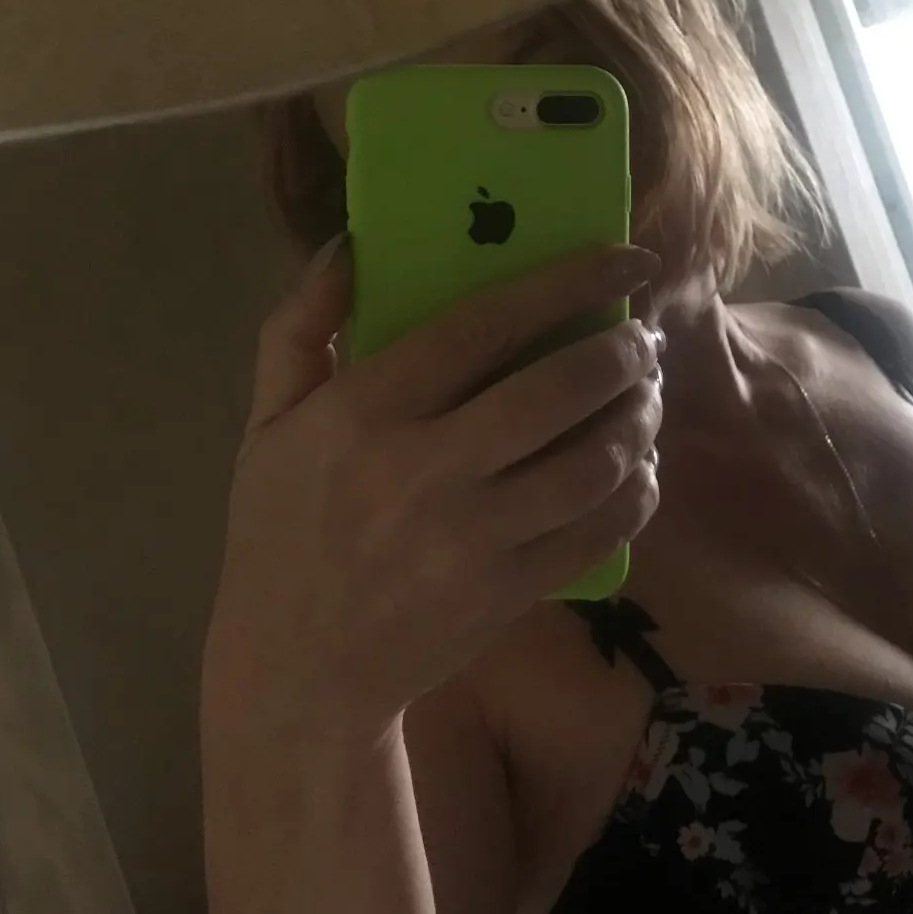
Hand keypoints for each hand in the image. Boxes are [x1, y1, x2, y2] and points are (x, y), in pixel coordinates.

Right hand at [203, 238, 662, 750]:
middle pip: (558, 390)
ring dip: (639, 418)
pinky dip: (636, 491)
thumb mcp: (266, 424)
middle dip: (623, 353)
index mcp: (364, 411)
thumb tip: (351, 240)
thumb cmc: (280, 531)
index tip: (627, 259)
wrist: (295, 673)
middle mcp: (425, 469)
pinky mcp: (508, 593)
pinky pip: (599, 531)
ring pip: (593, 462)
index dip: (570, 282)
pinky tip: (637, 468)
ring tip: (646, 397)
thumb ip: (301, 326)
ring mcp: (473, 537)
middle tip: (644, 339)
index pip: (485, 325)